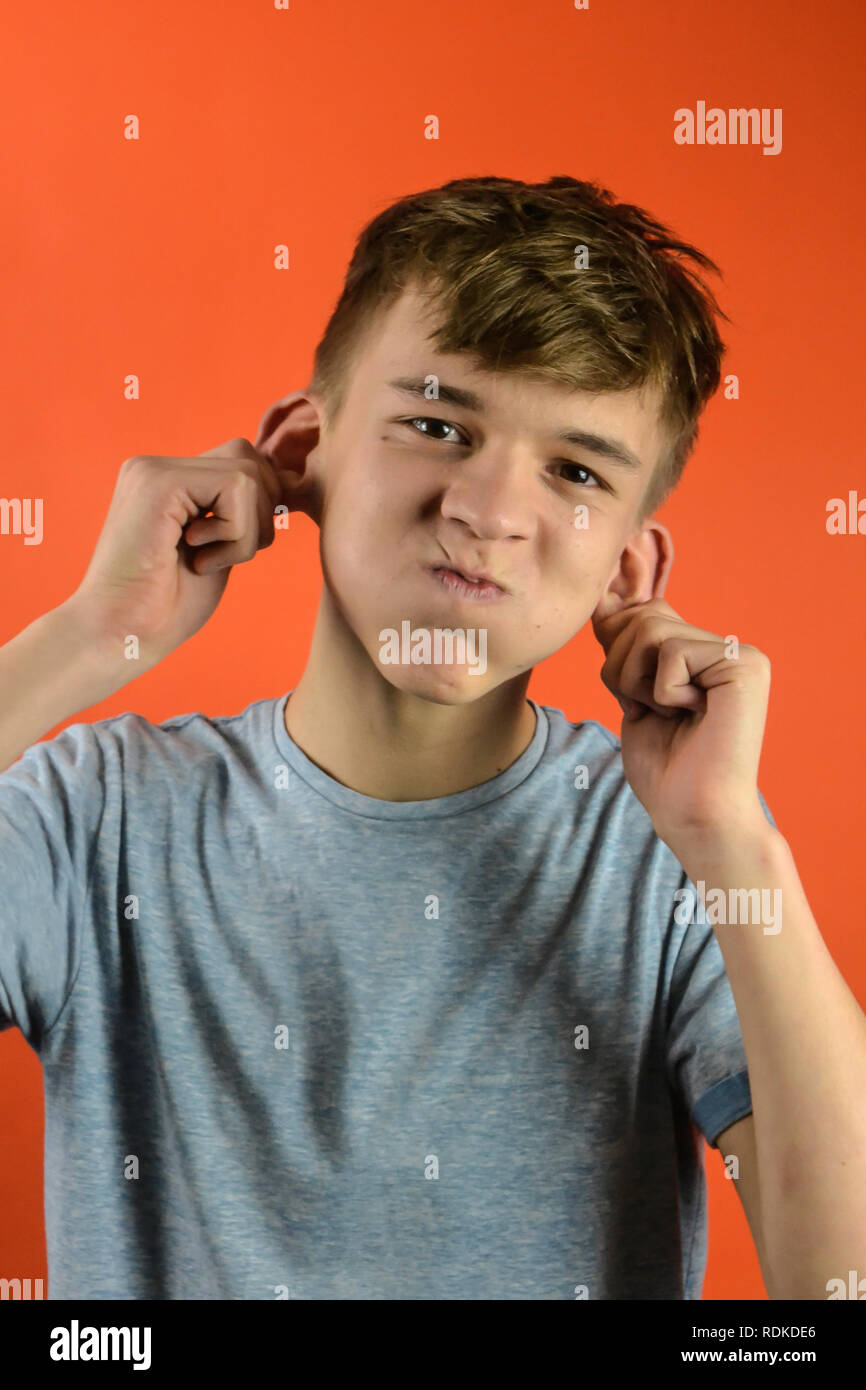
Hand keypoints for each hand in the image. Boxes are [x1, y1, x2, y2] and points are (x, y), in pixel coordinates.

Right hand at [69, 437, 309, 668]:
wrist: (122, 636)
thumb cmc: (167, 608)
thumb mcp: (218, 550)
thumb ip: (239, 514)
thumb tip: (285, 485)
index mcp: (168, 480)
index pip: (243, 462)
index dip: (259, 509)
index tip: (230, 552)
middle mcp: (156, 466)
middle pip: (252, 460)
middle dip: (260, 517)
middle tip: (222, 558)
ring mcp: (154, 469)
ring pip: (249, 474)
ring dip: (246, 532)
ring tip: (206, 561)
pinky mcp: (158, 481)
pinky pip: (237, 487)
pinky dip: (236, 534)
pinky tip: (199, 560)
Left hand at [592, 597, 771, 848]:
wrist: (694, 816)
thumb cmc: (664, 770)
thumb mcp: (633, 695)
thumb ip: (627, 650)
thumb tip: (601, 602)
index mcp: (703, 654)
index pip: (642, 615)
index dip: (617, 653)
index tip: (635, 699)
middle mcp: (727, 647)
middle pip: (642, 615)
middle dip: (621, 668)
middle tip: (647, 711)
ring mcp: (740, 654)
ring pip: (649, 629)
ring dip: (636, 682)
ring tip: (666, 715)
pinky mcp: (745, 666)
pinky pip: (671, 653)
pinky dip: (661, 692)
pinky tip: (689, 717)